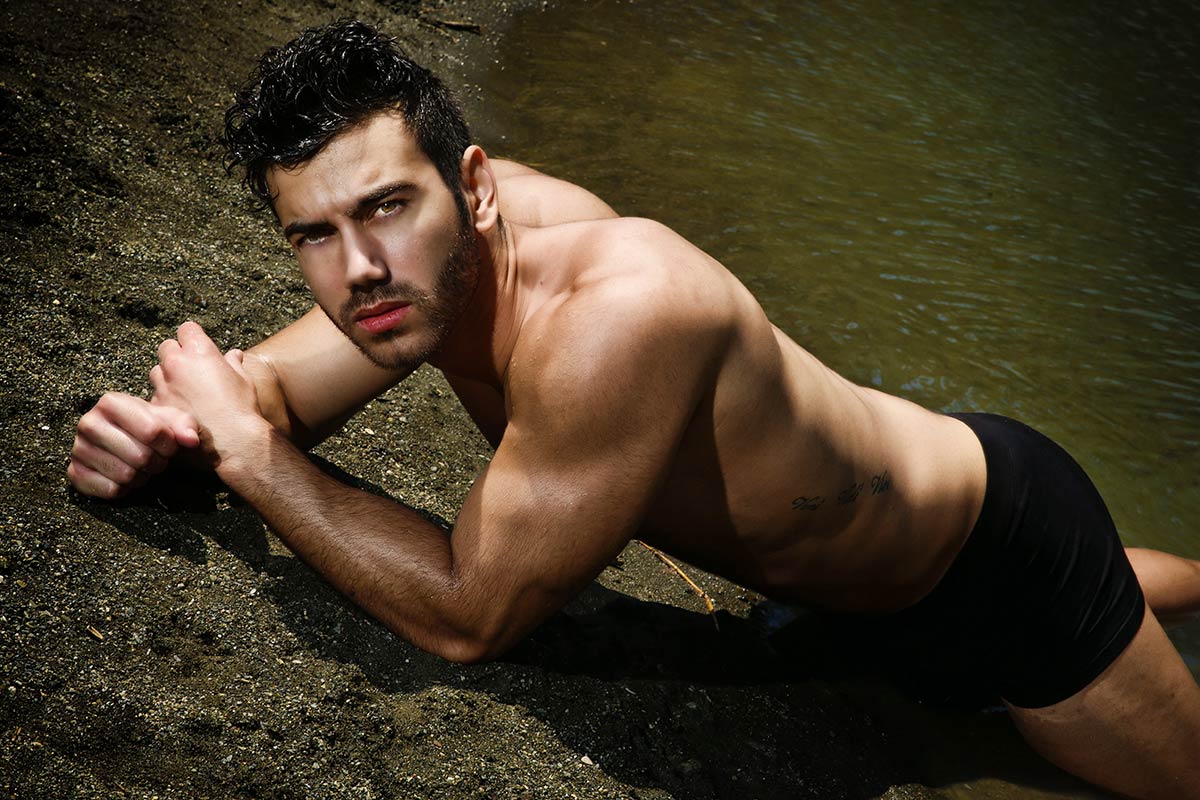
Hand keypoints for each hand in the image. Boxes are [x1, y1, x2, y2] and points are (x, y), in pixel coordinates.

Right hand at [68, 392, 198, 498]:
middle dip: (158, 462)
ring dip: (143, 476)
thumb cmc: (155, 428)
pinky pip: (110, 490)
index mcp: (111, 402)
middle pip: (140, 457)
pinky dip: (126, 489)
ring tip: (143, 466)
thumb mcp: (175, 420)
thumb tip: (190, 440)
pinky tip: (127, 477)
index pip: (152, 432)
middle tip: (158, 458)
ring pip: (126, 475)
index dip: (169, 444)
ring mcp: (78, 449)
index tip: (170, 445)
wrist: (133, 442)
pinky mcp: (75, 473)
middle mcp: (88, 423)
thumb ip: (186, 425)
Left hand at [150, 321, 267, 470]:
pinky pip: (156, 397)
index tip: (198, 347)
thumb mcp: (244, 381)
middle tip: (191, 370)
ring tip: (184, 393)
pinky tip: (181, 411)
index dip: (193, 337)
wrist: (232, 442)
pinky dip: (165, 401)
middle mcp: (176, 364)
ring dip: (167, 378)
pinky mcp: (157, 407)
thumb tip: (234, 355)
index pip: (187, 329)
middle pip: (167, 347)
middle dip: (176, 355)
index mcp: (199, 352)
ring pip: (156, 372)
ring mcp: (163, 386)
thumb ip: (233, 364)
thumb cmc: (241, 409)